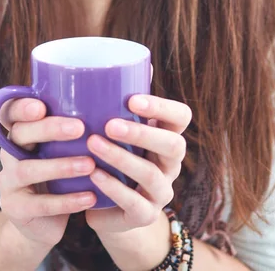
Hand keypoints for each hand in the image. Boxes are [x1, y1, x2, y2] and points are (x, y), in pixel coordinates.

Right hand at [0, 97, 96, 247]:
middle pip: (19, 134)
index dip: (20, 108)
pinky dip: (66, 201)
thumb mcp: (65, 152)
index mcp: (20, 133)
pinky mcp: (15, 208)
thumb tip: (110, 104)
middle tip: (79, 128)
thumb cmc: (63, 176)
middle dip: (48, 129)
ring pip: (27, 169)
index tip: (41, 106)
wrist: (48, 222)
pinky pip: (39, 204)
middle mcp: (9, 153)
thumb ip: (75, 130)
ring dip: (60, 166)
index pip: (10, 113)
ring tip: (90, 164)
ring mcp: (8, 182)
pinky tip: (90, 197)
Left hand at [85, 94, 191, 236]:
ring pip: (151, 175)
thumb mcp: (119, 128)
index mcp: (166, 136)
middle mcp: (170, 164)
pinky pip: (134, 203)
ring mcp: (161, 191)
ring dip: (121, 158)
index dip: (162, 107)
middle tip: (110, 124)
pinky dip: (113, 187)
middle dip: (143, 133)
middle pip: (174, 145)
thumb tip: (121, 58)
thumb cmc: (113, 155)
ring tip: (93, 143)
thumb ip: (121, 99)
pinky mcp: (144, 215)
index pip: (181, 117)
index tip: (132, 99)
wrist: (108, 207)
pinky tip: (93, 174)